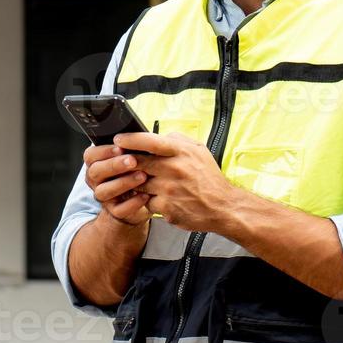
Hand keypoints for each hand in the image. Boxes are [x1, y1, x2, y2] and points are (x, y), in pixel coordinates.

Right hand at [83, 143, 151, 226]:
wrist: (139, 198)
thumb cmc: (135, 171)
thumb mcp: (132, 156)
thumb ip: (130, 147)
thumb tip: (139, 135)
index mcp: (97, 163)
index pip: (90, 155)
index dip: (103, 151)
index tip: (120, 147)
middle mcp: (96, 180)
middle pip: (95, 172)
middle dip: (114, 165)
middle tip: (133, 160)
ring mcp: (104, 197)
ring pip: (104, 191)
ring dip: (124, 183)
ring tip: (142, 176)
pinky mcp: (115, 211)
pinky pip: (119, 210)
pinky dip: (133, 203)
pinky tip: (145, 195)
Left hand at [113, 131, 236, 231]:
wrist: (223, 207)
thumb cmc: (209, 179)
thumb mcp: (200, 151)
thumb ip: (178, 140)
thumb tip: (160, 135)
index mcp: (182, 152)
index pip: (150, 141)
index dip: (131, 139)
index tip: (119, 139)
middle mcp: (174, 169)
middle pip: (138, 162)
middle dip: (126, 162)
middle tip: (121, 162)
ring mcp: (168, 189)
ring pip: (138, 183)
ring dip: (136, 182)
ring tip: (143, 181)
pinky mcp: (166, 207)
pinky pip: (146, 200)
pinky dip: (148, 199)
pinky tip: (156, 197)